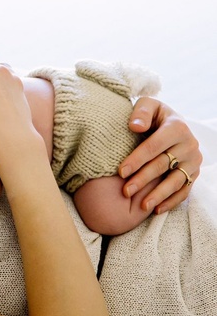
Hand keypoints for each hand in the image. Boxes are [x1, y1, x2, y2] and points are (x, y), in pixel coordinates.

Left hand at [118, 98, 202, 213]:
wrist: (172, 123)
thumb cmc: (154, 115)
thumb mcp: (148, 105)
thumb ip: (141, 112)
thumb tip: (135, 126)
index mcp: (177, 127)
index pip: (154, 146)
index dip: (137, 159)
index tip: (121, 171)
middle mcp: (190, 144)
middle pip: (163, 165)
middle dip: (143, 179)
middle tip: (125, 191)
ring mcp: (194, 161)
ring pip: (175, 181)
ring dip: (158, 195)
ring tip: (142, 206)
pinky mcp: (195, 174)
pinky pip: (184, 191)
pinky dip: (171, 201)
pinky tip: (157, 209)